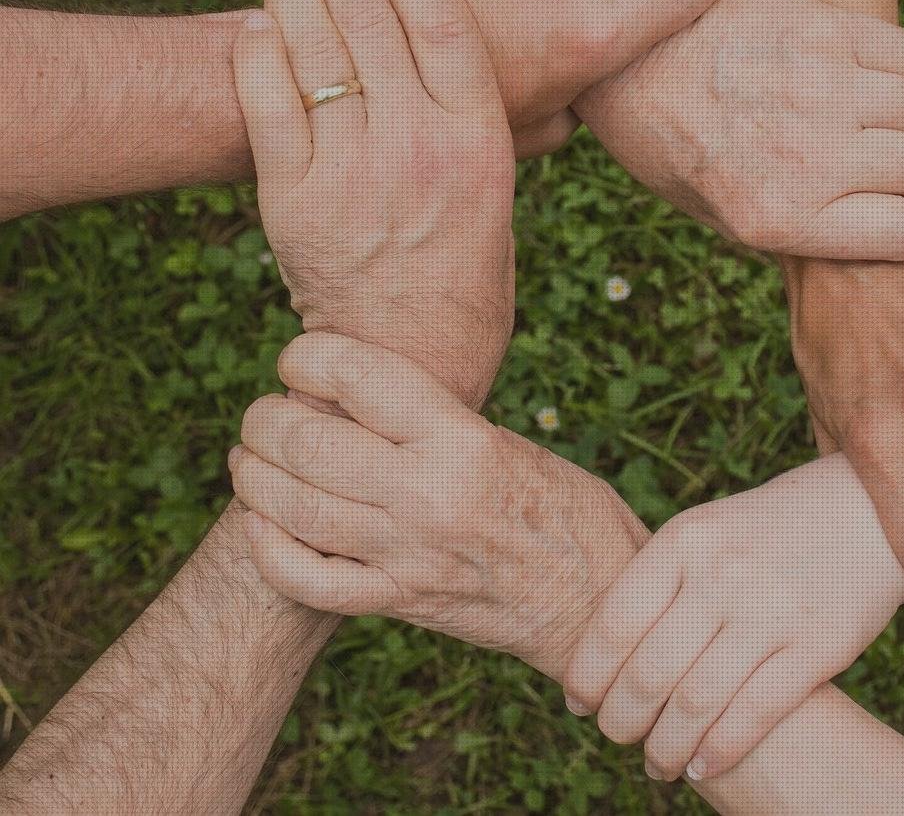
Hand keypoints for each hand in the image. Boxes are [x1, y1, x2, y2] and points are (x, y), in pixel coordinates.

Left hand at [231, 332, 646, 679]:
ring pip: (294, 508)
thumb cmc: (564, 507)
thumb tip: (354, 395)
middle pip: (309, 443)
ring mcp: (409, 555)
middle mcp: (429, 495)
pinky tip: (262, 524)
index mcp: (462, 440)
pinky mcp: (400, 603)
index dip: (307, 356)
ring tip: (251, 460)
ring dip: (254, 477)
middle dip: (266, 419)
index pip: (358, 376)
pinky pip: (309, 581)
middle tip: (264, 412)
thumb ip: (432, 422)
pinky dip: (269, 549)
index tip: (297, 358)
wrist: (596, 598)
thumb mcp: (506, 441)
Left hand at [232, 0, 513, 408]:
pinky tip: (264, 32)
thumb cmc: (468, 273)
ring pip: (312, 46)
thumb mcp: (502, 193)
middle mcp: (417, 147)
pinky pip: (263, 97)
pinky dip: (258, 50)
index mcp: (480, 142)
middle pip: (370, 18)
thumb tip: (496, 57)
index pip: (443, 20)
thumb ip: (495, 124)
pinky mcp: (292, 199)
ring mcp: (350, 172)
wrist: (412, 358)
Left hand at [562, 457, 903, 782]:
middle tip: (616, 737)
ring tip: (657, 765)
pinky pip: (755, 714)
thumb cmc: (769, 528)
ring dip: (665, 748)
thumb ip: (662, 579)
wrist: (867, 509)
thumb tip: (602, 653)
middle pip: (649, 672)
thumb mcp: (708, 529)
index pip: (614, 622)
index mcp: (686, 540)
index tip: (579, 702)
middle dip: (621, 721)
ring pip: (696, 704)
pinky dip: (719, 751)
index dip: (588, 674)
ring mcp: (772, 612)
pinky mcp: (817, 647)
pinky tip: (703, 766)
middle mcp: (723, 574)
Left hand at [574, 0, 903, 258]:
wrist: (626, 64)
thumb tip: (892, 228)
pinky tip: (874, 77)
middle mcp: (807, 158)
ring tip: (879, 118)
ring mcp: (818, 88)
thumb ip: (805, 229)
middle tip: (896, 163)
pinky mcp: (820, 29)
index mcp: (782, 219)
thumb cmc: (675, 150)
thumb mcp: (724, 218)